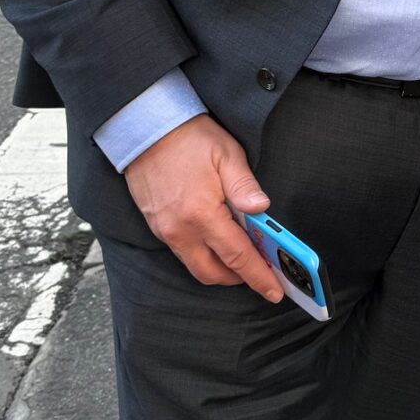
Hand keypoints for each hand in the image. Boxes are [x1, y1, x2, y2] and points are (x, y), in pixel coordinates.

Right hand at [123, 114, 281, 298]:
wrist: (144, 127)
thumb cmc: (189, 137)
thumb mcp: (226, 154)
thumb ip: (245, 187)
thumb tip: (263, 209)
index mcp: (202, 214)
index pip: (237, 257)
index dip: (259, 277)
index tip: (275, 292)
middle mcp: (180, 230)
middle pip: (214, 273)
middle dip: (239, 279)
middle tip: (262, 272)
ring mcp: (165, 231)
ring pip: (196, 267)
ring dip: (220, 269)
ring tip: (242, 257)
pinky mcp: (156, 226)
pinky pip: (182, 253)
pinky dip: (203, 256)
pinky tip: (217, 242)